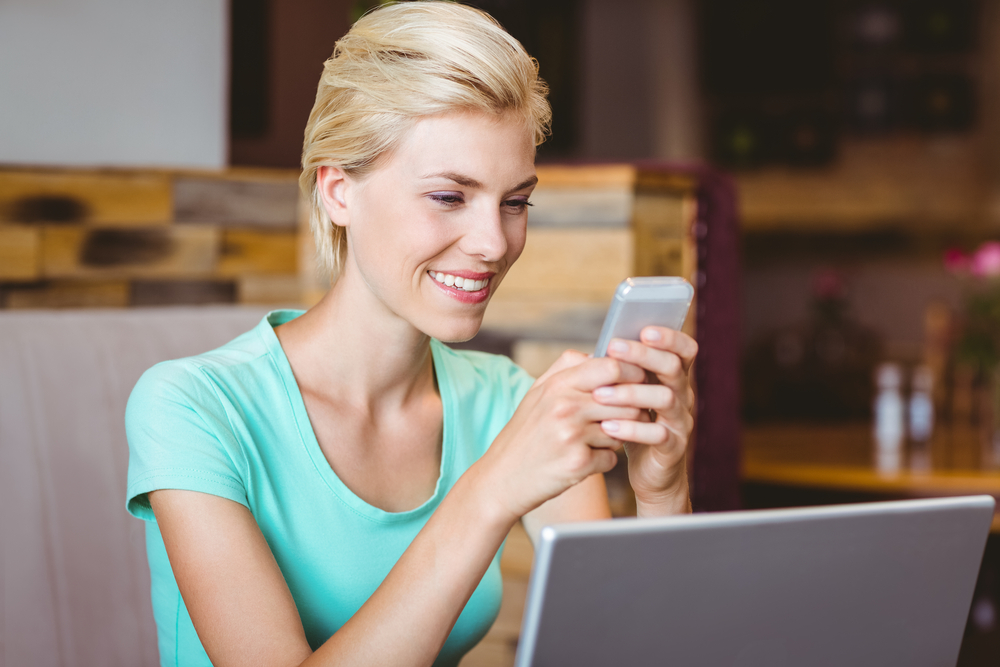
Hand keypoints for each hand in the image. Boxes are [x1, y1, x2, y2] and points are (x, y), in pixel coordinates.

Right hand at [476, 350, 645, 522]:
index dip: (633, 372)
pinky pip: (612, 458)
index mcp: (557, 385)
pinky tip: (582, 461)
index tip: (637, 382)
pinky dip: (602, 461)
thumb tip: (600, 353)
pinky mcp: (578, 463)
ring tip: (593, 441)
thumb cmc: (525, 434)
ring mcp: (572, 435)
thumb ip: (567, 369)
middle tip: (623, 418)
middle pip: (626, 399)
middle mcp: (565, 406)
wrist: (501, 478)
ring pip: (623, 429)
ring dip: (616, 437)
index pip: (612, 366)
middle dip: (632, 410)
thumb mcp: (537, 393)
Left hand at [592, 326, 697, 514]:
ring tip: (600, 394)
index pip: (684, 349)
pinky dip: (632, 428)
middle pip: (673, 367)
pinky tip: (608, 426)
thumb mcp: (629, 395)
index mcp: (673, 378)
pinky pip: (658, 434)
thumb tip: (600, 347)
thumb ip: (622, 373)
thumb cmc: (634, 425)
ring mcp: (681, 422)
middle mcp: (682, 396)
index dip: (670, 337)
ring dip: (631, 393)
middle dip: (643, 355)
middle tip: (614, 347)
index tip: (644, 328)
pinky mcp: (674, 448)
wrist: (651, 474)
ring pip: (666, 398)